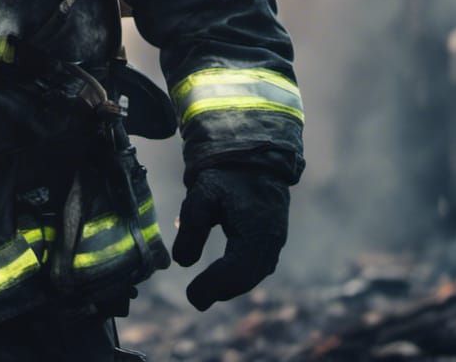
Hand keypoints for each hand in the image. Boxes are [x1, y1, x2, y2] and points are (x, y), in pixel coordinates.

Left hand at [171, 167, 288, 310]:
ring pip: (251, 274)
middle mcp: (271, 243)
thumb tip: (182, 262)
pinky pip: (254, 266)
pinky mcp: (270, 241)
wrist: (255, 157)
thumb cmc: (228, 174)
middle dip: (220, 289)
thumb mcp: (204, 193)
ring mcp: (274, 243)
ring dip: (228, 284)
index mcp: (257, 231)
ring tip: (204, 290)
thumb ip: (193, 225)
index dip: (213, 286)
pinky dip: (236, 275)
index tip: (191, 295)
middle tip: (195, 297)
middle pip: (245, 278)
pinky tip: (218, 277)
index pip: (236, 271)